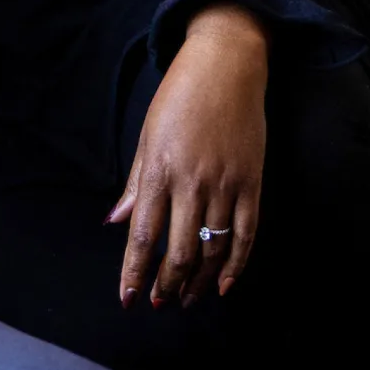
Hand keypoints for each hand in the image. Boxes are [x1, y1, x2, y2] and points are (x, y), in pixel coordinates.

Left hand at [108, 2, 268, 308]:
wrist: (225, 66)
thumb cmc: (178, 97)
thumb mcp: (146, 135)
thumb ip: (135, 183)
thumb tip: (116, 221)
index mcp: (158, 169)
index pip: (143, 234)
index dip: (134, 271)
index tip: (127, 298)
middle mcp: (191, 181)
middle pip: (177, 249)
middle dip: (165, 283)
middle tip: (158, 303)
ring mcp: (225, 184)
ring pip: (211, 248)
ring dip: (197, 281)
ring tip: (185, 300)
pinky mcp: (253, 183)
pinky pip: (246, 234)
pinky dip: (236, 265)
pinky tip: (223, 286)